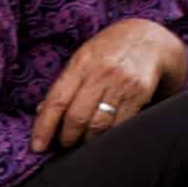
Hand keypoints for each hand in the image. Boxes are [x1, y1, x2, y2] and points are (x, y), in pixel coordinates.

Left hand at [29, 19, 187, 152]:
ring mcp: (122, 83)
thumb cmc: (109, 50)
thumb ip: (64, 84)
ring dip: (87, 141)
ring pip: (100, 125)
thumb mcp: (83, 58)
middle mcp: (101, 72)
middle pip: (77, 116)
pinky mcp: (140, 94)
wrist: (150, 40)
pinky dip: (109, 136)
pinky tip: (104, 137)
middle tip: (64, 145)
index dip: (44, 126)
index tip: (37, 146)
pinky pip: (121, 124)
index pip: (57, 100)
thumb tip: (42, 111)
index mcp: (81, 63)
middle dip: (67, 138)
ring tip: (82, 143)